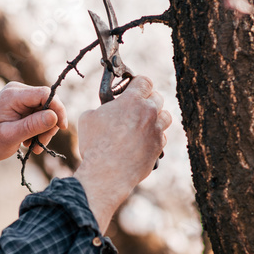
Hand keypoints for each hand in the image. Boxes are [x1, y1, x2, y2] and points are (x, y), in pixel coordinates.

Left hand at [0, 82, 67, 195]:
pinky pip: (38, 114)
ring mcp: (18, 97)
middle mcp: (16, 91)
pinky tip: (28, 141)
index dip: (58, 109)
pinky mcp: (20, 105)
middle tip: (40, 145)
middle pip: (47, 103)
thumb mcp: (10, 136)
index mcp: (12, 95)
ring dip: (43, 130)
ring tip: (32, 146)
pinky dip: (37, 129)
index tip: (61, 128)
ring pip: (45, 110)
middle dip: (48, 125)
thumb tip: (54, 116)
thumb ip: (32, 125)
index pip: (46, 93)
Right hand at [73, 76, 171, 230]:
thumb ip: (101, 108)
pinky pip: (162, 136)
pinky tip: (143, 141)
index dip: (139, 83)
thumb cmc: (95, 145)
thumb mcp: (88, 118)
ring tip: (144, 123)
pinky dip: (155, 136)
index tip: (134, 88)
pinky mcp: (159, 147)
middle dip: (148, 99)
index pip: (145, 81)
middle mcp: (148, 112)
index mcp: (131, 100)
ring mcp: (156, 130)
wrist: (107, 172)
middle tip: (137, 107)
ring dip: (156, 117)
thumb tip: (105, 110)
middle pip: (157, 97)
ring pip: (165, 116)